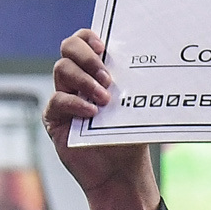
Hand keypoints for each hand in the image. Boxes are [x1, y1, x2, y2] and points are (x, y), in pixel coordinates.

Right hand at [44, 29, 161, 209]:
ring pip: (61, 69)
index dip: (88, 37)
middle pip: (68, 49)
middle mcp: (76, 79)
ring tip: (105, 99)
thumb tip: (155, 62)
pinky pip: (58, 100)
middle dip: (87, 56)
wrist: (121, 172)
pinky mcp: (55, 118)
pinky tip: (92, 112)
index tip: (104, 46)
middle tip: (107, 75)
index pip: (83, 41)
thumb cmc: (130, 137)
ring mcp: (64, 96)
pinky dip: (76, 103)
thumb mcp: (136, 107)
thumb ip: (135, 85)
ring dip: (85, 80)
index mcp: (94, 71)